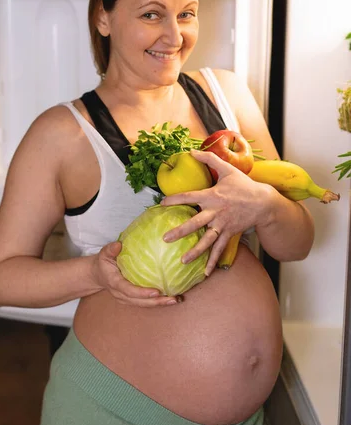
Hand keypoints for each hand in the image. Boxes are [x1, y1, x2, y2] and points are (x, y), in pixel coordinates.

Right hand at [91, 241, 179, 306]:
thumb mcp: (103, 254)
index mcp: (115, 283)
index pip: (128, 290)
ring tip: (176, 300)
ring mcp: (126, 299)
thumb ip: (110, 250)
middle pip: (140, 302)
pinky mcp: (131, 299)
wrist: (98, 275)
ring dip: (160, 303)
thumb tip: (118, 245)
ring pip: (144, 304)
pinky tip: (171, 298)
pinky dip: (158, 301)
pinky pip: (145, 302)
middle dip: (157, 302)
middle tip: (173, 299)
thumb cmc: (103, 263)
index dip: (142, 293)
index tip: (156, 292)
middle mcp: (121, 294)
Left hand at [161, 149, 271, 274]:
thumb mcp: (227, 169)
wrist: (263, 202)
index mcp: (213, 195)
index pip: (190, 197)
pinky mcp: (229, 233)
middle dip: (180, 231)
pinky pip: (220, 249)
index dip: (175, 200)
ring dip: (195, 251)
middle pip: (196, 223)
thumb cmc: (243, 185)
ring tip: (182, 260)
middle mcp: (216, 212)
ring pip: (207, 240)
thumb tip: (191, 151)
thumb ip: (209, 159)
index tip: (161, 203)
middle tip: (165, 238)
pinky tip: (205, 273)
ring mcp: (223, 225)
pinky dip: (213, 261)